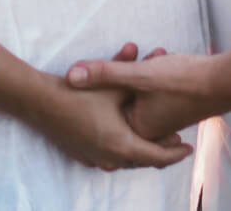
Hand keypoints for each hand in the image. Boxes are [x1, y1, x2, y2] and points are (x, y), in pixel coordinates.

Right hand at [31, 43, 190, 171]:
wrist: (39, 102)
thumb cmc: (80, 93)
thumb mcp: (116, 88)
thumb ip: (138, 87)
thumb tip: (159, 70)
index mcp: (122, 145)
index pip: (158, 157)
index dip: (176, 153)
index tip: (191, 148)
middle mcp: (109, 157)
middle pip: (143, 160)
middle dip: (160, 150)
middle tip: (174, 141)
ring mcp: (93, 158)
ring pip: (126, 160)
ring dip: (141, 149)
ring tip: (153, 138)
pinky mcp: (80, 153)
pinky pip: (109, 157)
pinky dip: (122, 150)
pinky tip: (123, 139)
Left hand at [67, 50, 230, 140]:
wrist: (227, 82)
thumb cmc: (183, 81)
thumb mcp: (139, 74)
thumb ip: (104, 74)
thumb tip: (70, 77)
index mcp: (136, 130)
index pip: (107, 105)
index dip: (106, 80)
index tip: (114, 65)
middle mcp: (150, 130)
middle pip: (125, 97)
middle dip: (128, 71)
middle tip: (138, 54)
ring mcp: (165, 120)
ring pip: (141, 90)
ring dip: (144, 69)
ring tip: (158, 54)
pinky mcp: (177, 108)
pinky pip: (155, 89)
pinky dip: (156, 72)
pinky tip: (166, 57)